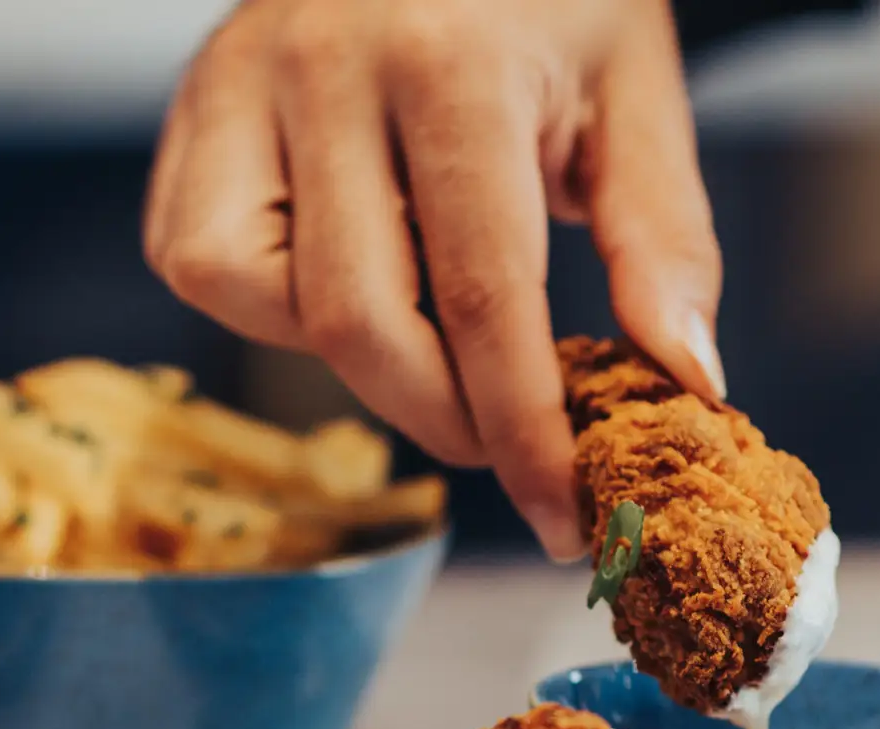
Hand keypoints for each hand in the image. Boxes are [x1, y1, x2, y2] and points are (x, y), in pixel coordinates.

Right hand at [146, 0, 722, 558]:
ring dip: (351, 359)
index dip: (525, 433)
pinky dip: (269, 304)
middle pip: (359, 321)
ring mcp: (238, 82)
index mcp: (451, 61)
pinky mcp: (192, 107)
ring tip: (429, 338)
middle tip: (505, 447)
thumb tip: (687, 387)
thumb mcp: (635, 89)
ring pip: (256, 297)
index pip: (483, 299)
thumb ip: (662, 240)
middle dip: (444, 421)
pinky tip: (347, 277)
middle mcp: (323, 65)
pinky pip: (198, 258)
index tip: (564, 516)